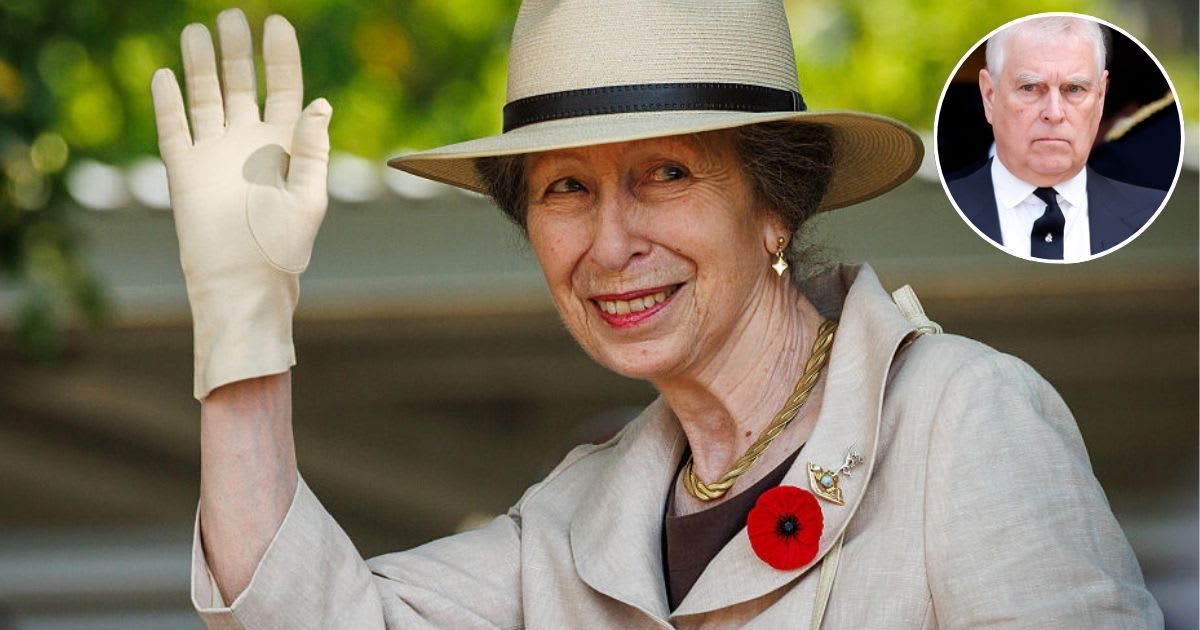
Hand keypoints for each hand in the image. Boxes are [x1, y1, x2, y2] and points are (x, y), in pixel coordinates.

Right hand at [151, 9, 331, 399]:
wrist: (241, 284)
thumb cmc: (282, 248)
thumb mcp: (308, 197)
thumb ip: (312, 150)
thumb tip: (320, 104)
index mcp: (285, 147)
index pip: (283, 89)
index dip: (280, 57)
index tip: (276, 23)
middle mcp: (249, 144)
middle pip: (241, 85)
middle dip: (238, 52)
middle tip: (232, 17)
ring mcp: (215, 155)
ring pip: (206, 98)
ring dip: (201, 65)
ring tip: (197, 30)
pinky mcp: (185, 172)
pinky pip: (174, 129)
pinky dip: (169, 103)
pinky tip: (165, 75)